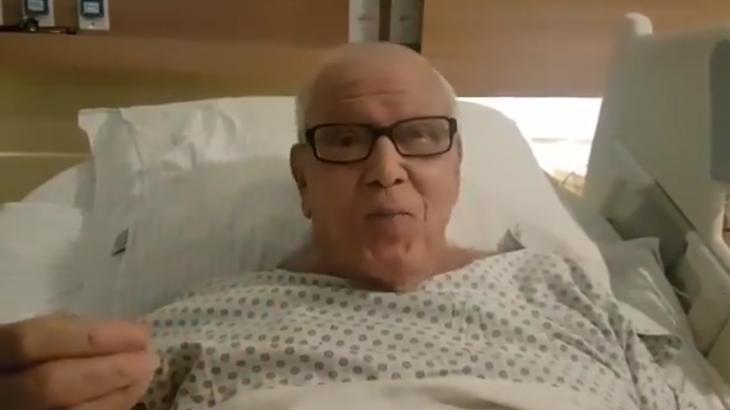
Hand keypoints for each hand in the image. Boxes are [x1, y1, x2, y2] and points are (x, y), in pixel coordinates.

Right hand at [0, 313, 158, 409]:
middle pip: (53, 385)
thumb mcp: (28, 337)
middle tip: (149, 357)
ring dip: (117, 394)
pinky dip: (110, 408)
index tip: (138, 332)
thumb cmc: (26, 356)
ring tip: (146, 373)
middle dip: (110, 370)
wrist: (12, 390)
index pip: (33, 341)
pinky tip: (129, 393)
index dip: (89, 337)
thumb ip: (60, 333)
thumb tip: (117, 332)